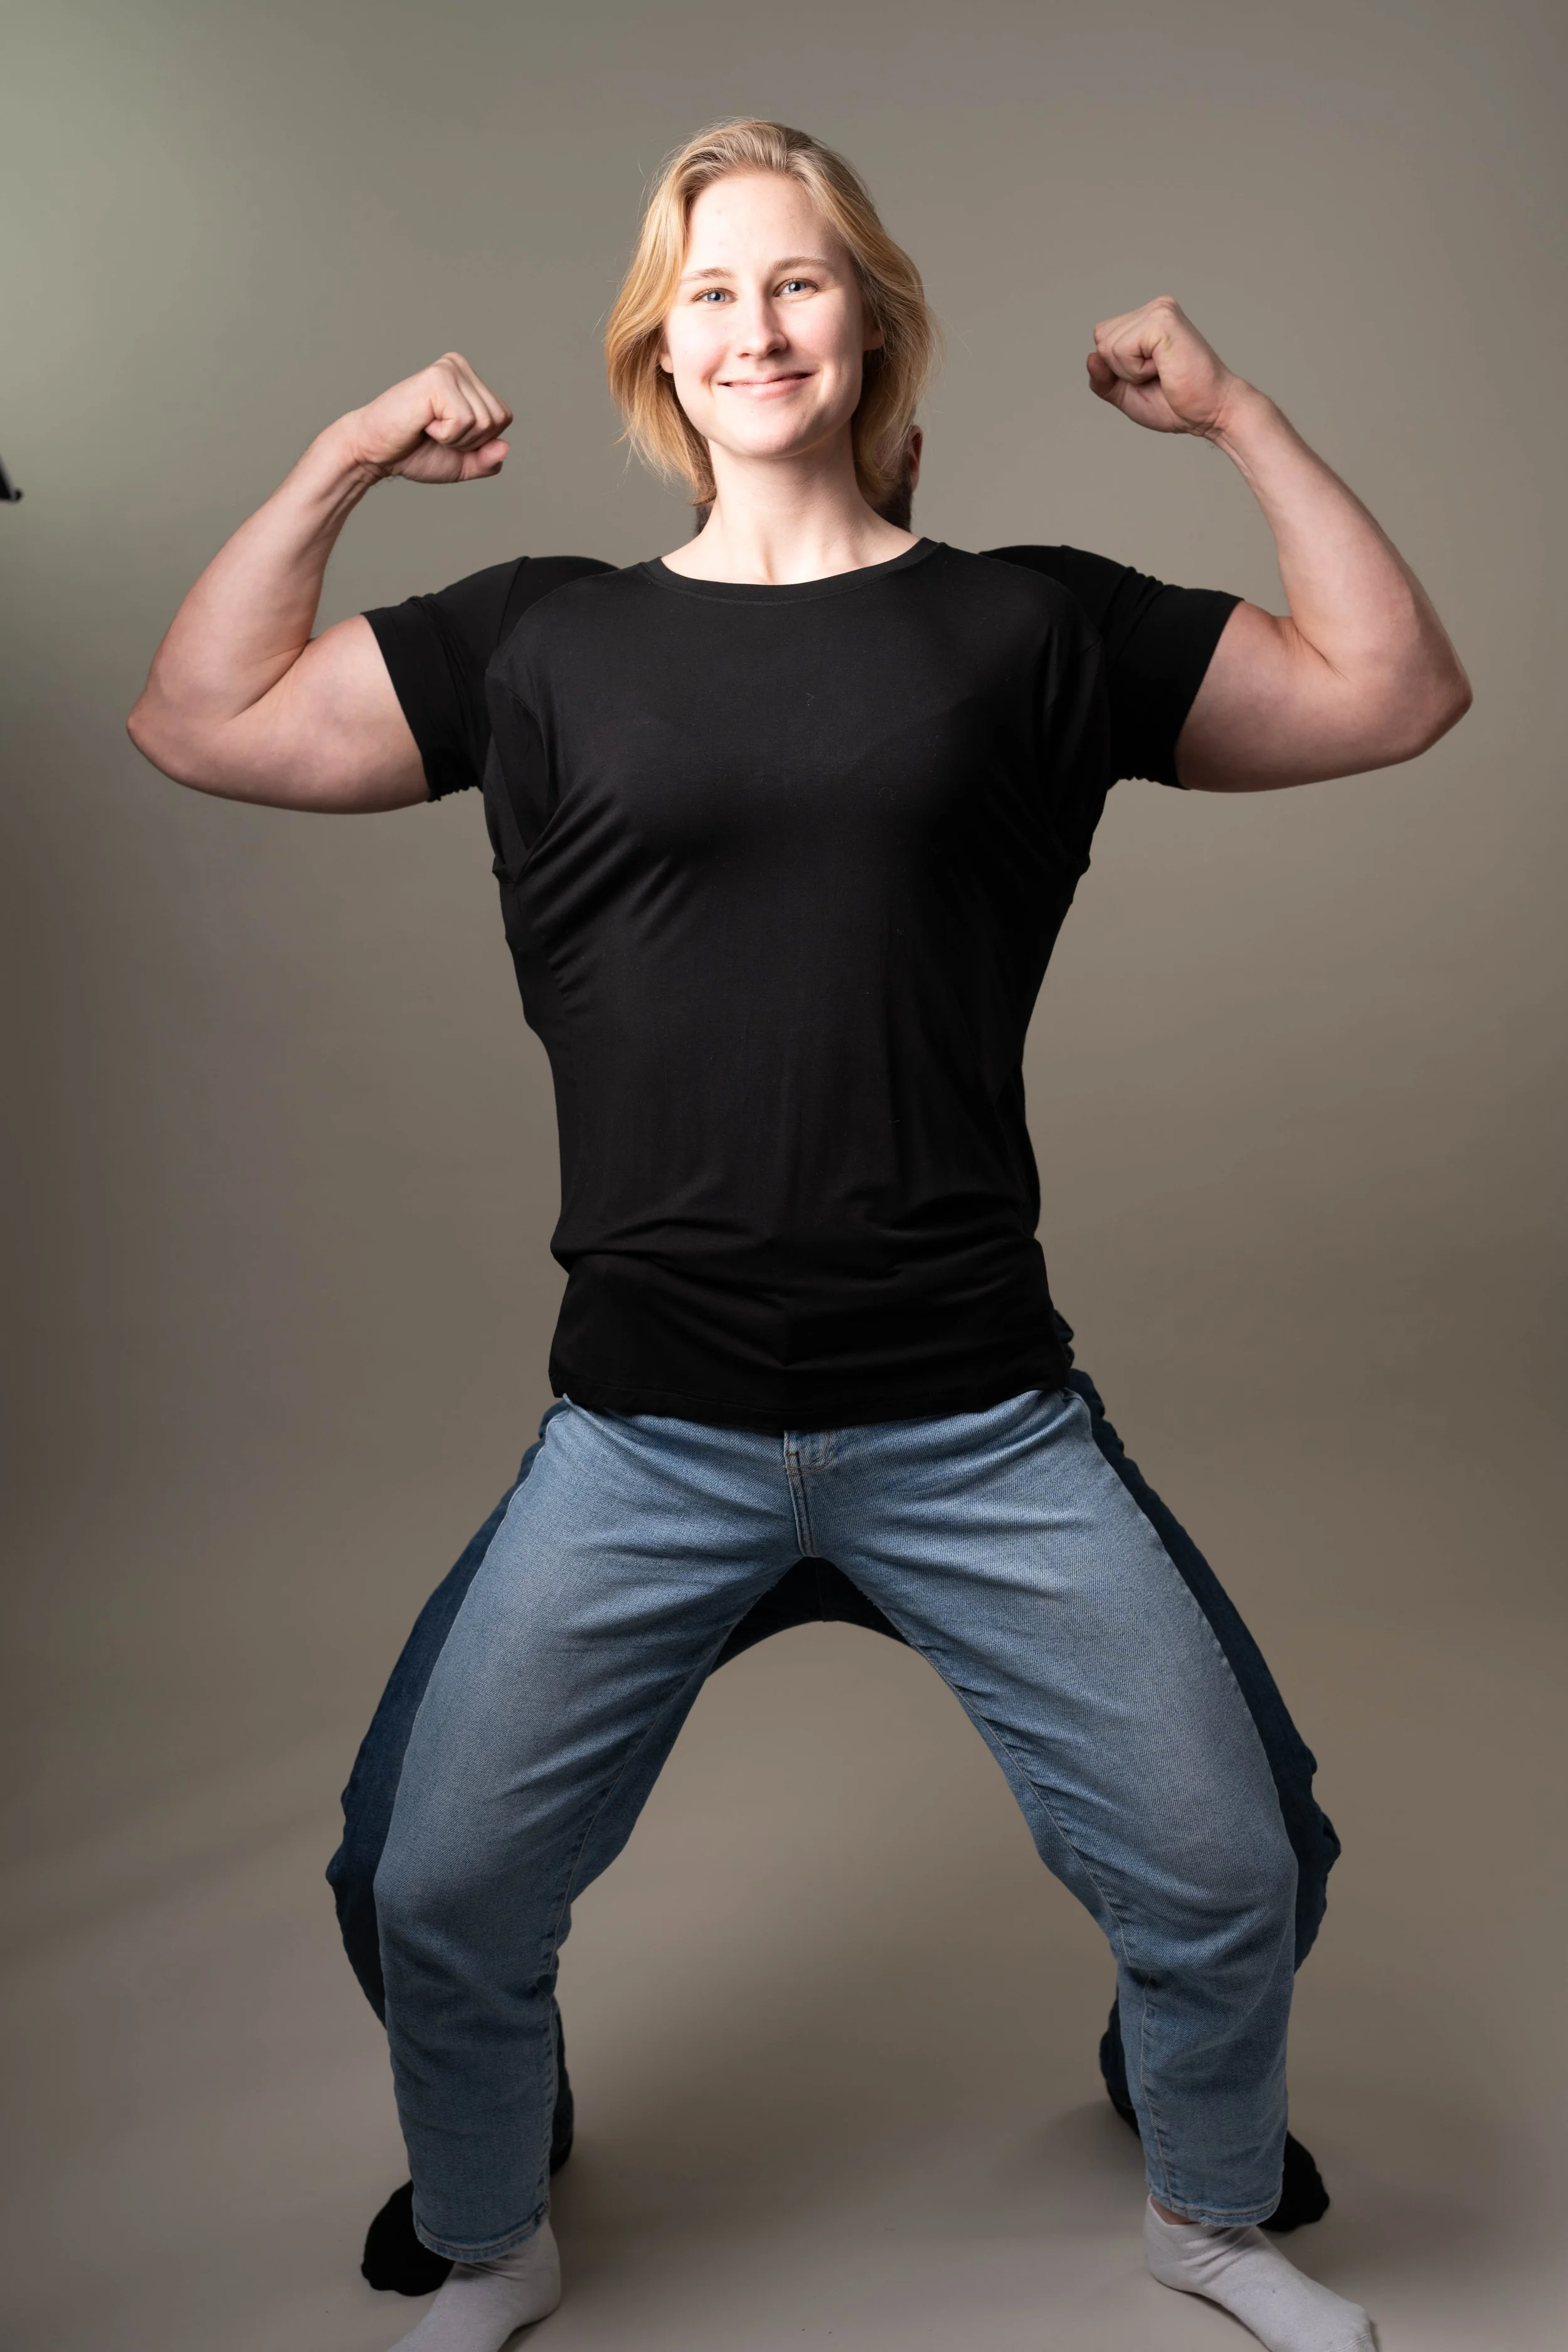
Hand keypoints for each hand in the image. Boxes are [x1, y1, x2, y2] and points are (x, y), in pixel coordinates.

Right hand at [336, 354, 512, 483]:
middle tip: (436, 433)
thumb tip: (506, 447)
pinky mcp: (437, 379)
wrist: (375, 453)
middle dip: (470, 441)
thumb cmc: (414, 453)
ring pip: (483, 421)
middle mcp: (460, 366)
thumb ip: (488, 460)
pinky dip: (445, 434)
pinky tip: (423, 423)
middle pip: (498, 419)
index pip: (503, 418)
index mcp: (469, 379)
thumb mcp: (462, 463)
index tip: (447, 435)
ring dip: (456, 438)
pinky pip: (464, 421)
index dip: (480, 441)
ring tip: (428, 427)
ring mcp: (449, 369)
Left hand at [1086, 298, 1243, 437]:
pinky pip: (1120, 350)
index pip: (1102, 337)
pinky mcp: (1162, 320)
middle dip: (1120, 369)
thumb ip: (1102, 379)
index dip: (1115, 368)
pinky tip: (1164, 369)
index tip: (1150, 376)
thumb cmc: (1175, 404)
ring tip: (1163, 372)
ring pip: (1107, 345)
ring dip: (1130, 372)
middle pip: (1100, 337)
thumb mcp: (1126, 394)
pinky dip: (1136, 371)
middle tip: (1158, 375)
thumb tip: (1090, 357)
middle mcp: (1155, 308)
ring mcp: (1159, 310)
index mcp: (1148, 319)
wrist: (1210, 413)